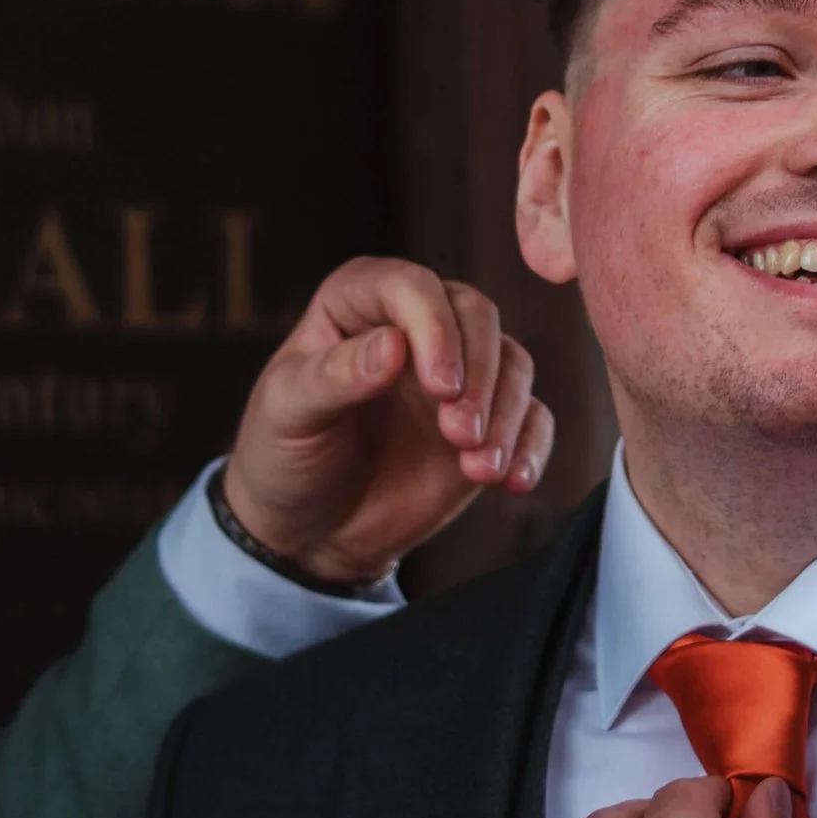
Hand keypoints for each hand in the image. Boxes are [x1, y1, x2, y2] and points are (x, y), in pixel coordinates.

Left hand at [222, 257, 553, 586]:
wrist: (308, 530)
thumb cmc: (284, 456)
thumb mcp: (288, 414)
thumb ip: (334, 377)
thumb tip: (393, 345)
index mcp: (357, 303)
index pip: (412, 287)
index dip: (434, 328)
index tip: (441, 386)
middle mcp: (415, 326)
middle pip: (475, 314)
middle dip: (480, 373)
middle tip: (460, 433)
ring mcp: (457, 373)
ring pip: (512, 362)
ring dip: (507, 413)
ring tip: (481, 468)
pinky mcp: (486, 422)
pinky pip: (532, 417)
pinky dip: (532, 445)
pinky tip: (513, 482)